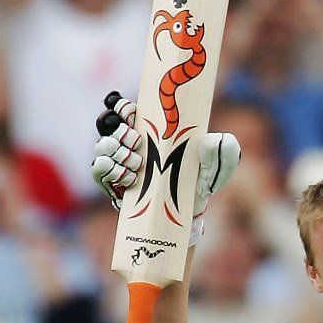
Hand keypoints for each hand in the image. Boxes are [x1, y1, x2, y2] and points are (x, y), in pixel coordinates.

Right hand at [91, 92, 240, 244]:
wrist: (185, 215)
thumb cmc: (198, 184)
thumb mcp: (217, 169)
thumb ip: (224, 154)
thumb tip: (214, 139)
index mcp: (152, 130)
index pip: (127, 110)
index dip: (123, 107)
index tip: (132, 113)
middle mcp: (131, 144)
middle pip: (108, 124)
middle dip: (121, 132)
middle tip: (138, 143)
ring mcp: (119, 163)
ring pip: (102, 146)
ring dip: (117, 152)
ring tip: (138, 165)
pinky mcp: (111, 183)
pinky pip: (98, 169)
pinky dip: (109, 169)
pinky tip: (130, 178)